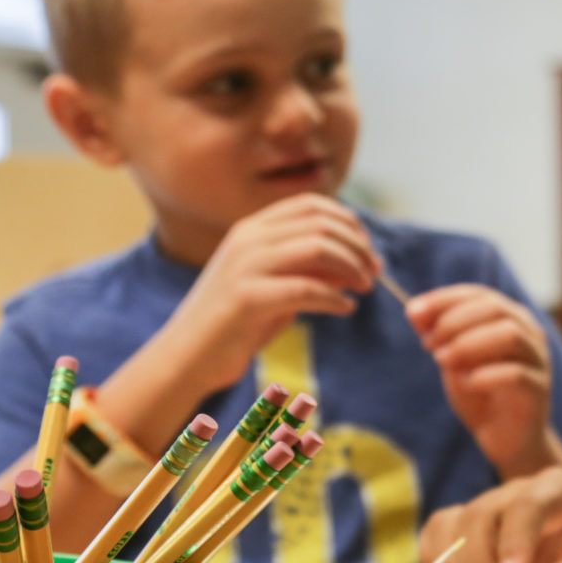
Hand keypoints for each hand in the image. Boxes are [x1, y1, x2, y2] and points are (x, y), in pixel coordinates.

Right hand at [157, 195, 377, 392]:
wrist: (187, 357)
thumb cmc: (237, 322)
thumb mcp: (276, 284)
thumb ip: (309, 267)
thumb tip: (358, 258)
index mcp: (252, 229)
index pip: (311, 205)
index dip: (348, 222)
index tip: (367, 248)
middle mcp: (247, 239)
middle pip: (321, 224)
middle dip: (357, 246)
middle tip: (375, 271)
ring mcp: (244, 266)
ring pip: (317, 248)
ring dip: (351, 267)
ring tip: (364, 287)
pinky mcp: (246, 297)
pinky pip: (305, 288)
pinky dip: (334, 297)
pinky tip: (345, 308)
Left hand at [407, 284, 554, 477]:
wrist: (506, 440)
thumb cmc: (480, 395)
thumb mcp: (453, 361)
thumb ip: (438, 336)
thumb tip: (413, 310)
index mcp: (510, 319)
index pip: (479, 294)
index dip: (444, 299)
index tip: (412, 312)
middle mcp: (530, 334)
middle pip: (495, 308)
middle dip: (453, 322)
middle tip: (428, 344)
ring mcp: (538, 361)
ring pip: (510, 335)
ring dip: (468, 344)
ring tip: (443, 361)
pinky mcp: (539, 390)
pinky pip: (515, 374)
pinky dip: (484, 375)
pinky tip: (466, 384)